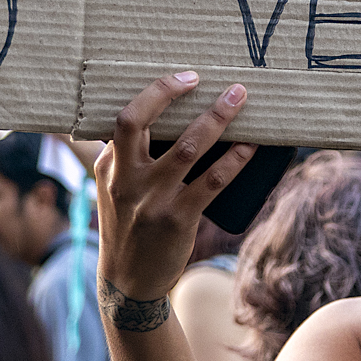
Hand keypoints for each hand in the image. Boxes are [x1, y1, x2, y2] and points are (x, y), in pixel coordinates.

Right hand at [96, 72, 256, 313]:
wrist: (128, 284)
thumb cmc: (128, 226)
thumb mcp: (112, 190)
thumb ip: (124, 157)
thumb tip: (154, 118)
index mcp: (108, 166)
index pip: (125, 118)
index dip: (155, 92)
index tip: (184, 77)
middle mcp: (125, 179)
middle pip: (138, 122)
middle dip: (169, 92)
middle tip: (203, 77)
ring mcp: (151, 199)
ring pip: (187, 148)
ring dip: (216, 119)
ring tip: (238, 98)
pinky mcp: (177, 219)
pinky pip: (211, 181)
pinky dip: (235, 160)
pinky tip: (251, 146)